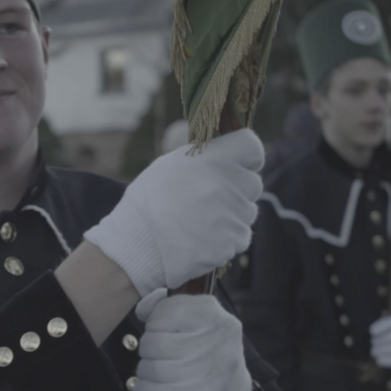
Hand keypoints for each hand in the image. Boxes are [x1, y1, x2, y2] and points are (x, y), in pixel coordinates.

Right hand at [84, 129, 263, 296]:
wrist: (136, 244)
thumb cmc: (148, 203)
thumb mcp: (169, 166)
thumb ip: (203, 159)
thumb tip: (223, 158)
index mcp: (212, 159)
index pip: (251, 146)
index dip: (247, 157)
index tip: (238, 165)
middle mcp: (227, 183)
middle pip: (253, 183)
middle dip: (237, 190)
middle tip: (210, 200)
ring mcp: (232, 214)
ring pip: (247, 212)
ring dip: (231, 216)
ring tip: (200, 222)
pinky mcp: (232, 241)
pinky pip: (241, 237)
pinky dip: (227, 239)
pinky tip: (202, 239)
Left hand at [130, 291, 252, 390]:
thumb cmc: (207, 353)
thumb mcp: (196, 321)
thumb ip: (165, 307)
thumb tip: (142, 310)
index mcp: (213, 315)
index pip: (165, 311)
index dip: (155, 324)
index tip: (164, 334)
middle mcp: (215, 341)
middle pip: (153, 342)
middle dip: (149, 352)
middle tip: (162, 359)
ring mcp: (207, 372)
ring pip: (148, 367)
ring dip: (146, 373)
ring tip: (161, 376)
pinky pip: (148, 390)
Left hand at [370, 314, 390, 376]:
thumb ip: (386, 323)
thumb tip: (372, 331)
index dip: (379, 326)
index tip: (372, 332)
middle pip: (389, 337)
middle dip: (377, 341)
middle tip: (373, 343)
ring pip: (389, 349)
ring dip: (377, 350)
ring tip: (373, 351)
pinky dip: (383, 360)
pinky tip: (378, 360)